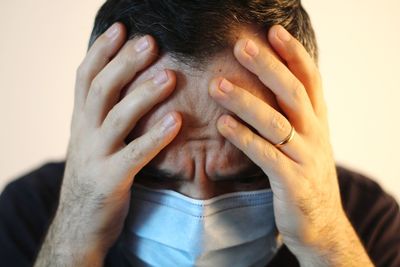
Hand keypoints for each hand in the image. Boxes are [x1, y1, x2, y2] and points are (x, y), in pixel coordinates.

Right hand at [35, 23, 181, 265]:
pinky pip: (134, 155)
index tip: (121, 28)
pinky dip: (155, 136)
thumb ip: (103, 117)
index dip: (101, 51)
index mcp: (80, 122)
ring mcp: (94, 157)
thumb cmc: (94, 178)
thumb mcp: (91, 142)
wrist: (78, 224)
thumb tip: (126, 89)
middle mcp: (83, 134)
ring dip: (143, 94)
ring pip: (115, 117)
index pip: (85, 77)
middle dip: (124, 63)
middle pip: (101, 89)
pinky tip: (176, 120)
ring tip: (169, 75)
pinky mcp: (109, 180)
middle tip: (150, 41)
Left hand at [209, 25, 372, 265]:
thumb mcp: (306, 139)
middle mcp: (315, 134)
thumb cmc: (304, 174)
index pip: (309, 78)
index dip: (292, 53)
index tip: (271, 31)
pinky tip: (223, 124)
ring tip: (217, 85)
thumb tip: (268, 82)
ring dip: (245, 101)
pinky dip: (244, 138)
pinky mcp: (292, 182)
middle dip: (267, 67)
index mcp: (318, 120)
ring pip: (276, 122)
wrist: (321, 223)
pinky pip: (266, 155)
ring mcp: (305, 158)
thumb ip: (292, 113)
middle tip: (240, 46)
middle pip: (292, 92)